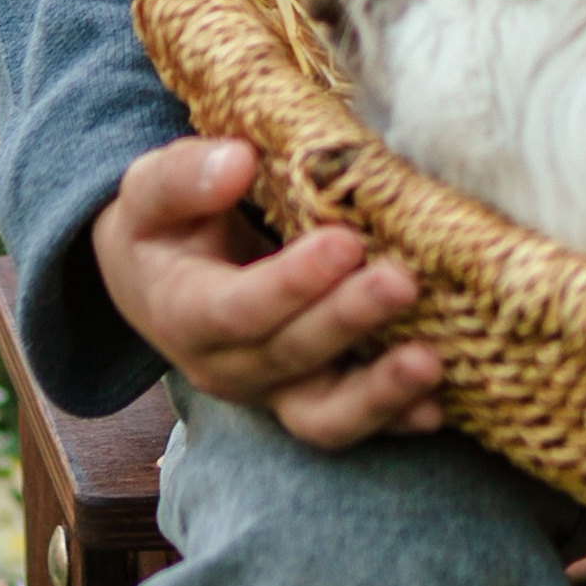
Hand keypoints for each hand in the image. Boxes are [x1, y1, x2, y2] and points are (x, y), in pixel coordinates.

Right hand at [92, 137, 444, 449]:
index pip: (237, 309)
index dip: (291, 283)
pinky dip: (394, 419)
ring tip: (429, 364)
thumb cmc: (164, 225)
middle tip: (402, 282)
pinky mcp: (308, 398)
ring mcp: (271, 390)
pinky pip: (350, 424)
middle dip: (348, 321)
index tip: (344, 243)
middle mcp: (228, 365)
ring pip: (321, 414)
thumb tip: (236, 161)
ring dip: (378, 394)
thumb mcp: (150, 192)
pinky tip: (436, 408)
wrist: (158, 282)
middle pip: (291, 355)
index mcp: (183, 312)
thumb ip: (184, 178)